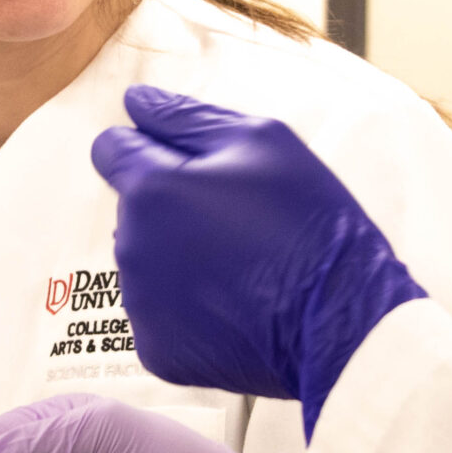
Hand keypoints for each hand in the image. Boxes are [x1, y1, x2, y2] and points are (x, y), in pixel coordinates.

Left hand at [92, 86, 424, 436]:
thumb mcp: (261, 141)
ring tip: (239, 265)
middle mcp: (130, 248)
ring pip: (145, 262)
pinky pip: (159, 314)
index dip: (150, 148)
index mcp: (149, 190)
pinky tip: (232, 303)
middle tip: (236, 219)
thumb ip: (185, 118)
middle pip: (133, 209)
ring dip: (177, 256)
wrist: (341, 317)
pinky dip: (187, 308)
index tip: (192, 165)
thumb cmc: (307, 218)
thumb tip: (133, 101)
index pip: (110, 150)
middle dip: (170, 205)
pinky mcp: (157, 350)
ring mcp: (140, 305)